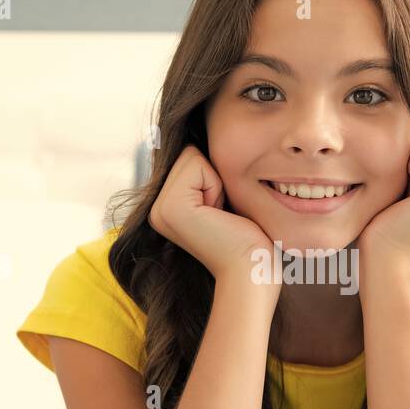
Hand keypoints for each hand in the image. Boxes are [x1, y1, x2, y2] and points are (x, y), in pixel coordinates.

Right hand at [148, 145, 277, 285]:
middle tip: (222, 214)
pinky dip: (217, 186)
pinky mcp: (170, 208)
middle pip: (188, 153)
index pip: (190, 156)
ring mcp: (159, 209)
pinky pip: (198, 165)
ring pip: (192, 156)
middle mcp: (156, 209)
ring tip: (220, 216)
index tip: (222, 212)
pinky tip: (219, 216)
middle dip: (215, 177)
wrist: (253, 271)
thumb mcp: (223, 199)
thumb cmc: (250, 239)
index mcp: (166, 207)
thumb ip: (206, 176)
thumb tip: (205, 137)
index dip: (215, 177)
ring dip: (217, 182)